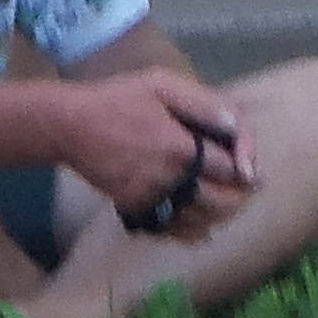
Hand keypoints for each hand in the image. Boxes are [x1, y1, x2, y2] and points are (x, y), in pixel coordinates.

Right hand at [59, 68, 253, 229]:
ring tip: (226, 199)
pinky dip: (195, 232)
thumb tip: (235, 127)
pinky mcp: (140, 211)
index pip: (232, 168)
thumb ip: (202, 103)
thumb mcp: (158, 84)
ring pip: (205, 222)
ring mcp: (156, 200)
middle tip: (246, 185)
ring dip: (222, 214)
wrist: (68, 127)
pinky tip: (200, 222)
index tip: (248, 163)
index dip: (246, 164)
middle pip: (225, 203)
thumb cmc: (115, 100)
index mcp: (182, 148)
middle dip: (241, 195)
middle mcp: (173, 181)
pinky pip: (177, 232)